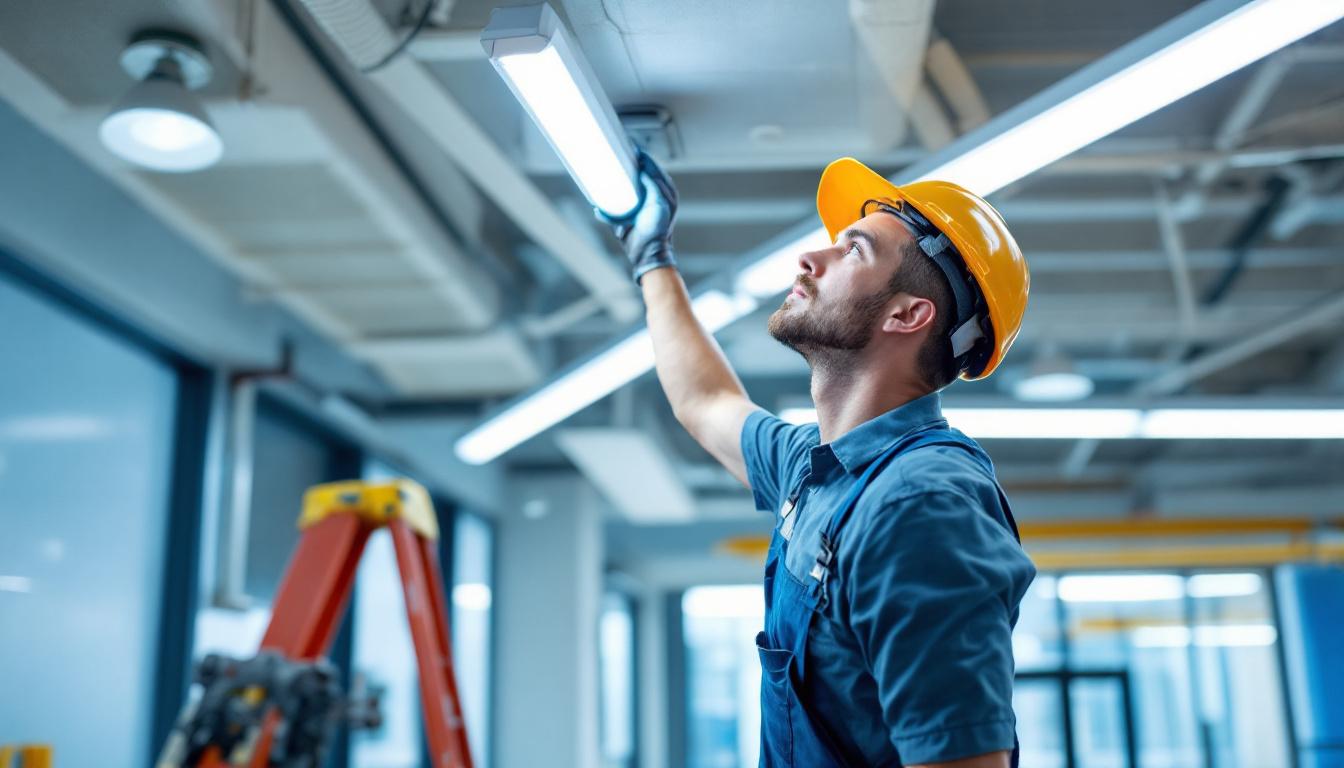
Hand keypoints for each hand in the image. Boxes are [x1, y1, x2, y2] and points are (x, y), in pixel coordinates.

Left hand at [609, 148, 677, 283]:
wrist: (646, 255)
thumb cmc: (638, 240)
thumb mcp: (624, 223)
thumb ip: (613, 214)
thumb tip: (598, 208)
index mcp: (660, 199)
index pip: (653, 175)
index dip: (644, 163)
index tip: (632, 152)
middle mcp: (667, 197)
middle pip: (656, 171)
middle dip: (644, 158)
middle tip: (631, 146)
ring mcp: (668, 200)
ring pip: (657, 174)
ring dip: (646, 162)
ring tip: (636, 151)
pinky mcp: (663, 204)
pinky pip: (656, 184)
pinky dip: (648, 173)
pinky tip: (641, 164)